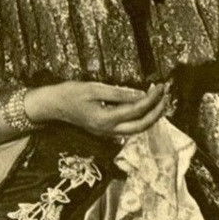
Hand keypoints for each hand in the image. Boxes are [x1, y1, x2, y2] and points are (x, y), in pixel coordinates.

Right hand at [25, 82, 168, 136]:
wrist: (52, 105)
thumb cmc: (70, 94)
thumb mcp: (94, 88)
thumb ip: (118, 93)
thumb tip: (141, 94)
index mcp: (105, 119)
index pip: (136, 110)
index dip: (152, 98)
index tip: (160, 86)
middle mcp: (108, 130)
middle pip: (141, 126)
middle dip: (157, 111)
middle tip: (166, 95)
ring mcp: (107, 133)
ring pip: (137, 129)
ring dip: (151, 116)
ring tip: (160, 100)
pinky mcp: (106, 131)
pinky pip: (129, 127)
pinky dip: (141, 118)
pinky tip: (146, 105)